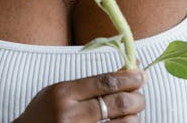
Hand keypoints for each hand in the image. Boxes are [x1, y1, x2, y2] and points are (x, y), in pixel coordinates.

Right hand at [13, 69, 146, 122]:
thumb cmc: (45, 112)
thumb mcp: (62, 91)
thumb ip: (91, 83)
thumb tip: (127, 70)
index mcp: (63, 93)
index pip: (105, 82)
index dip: (129, 77)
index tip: (142, 74)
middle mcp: (70, 115)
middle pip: (118, 102)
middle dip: (137, 97)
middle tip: (140, 94)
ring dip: (134, 116)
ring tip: (131, 112)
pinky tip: (123, 122)